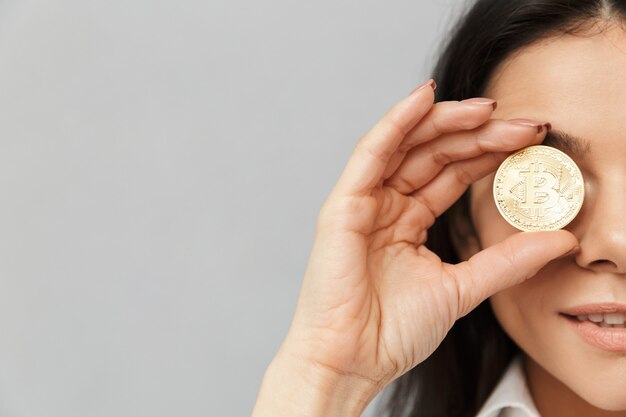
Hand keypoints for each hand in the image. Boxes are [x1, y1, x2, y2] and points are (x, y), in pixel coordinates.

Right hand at [277, 80, 577, 393]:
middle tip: (524, 124)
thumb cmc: (392, 332)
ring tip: (489, 107)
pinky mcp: (343, 204)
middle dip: (479, 134)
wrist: (351, 361)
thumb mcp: (462, 289)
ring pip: (406, 145)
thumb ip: (507, 261)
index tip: (532, 141)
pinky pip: (370, 153)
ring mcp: (364, 203)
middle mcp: (386, 207)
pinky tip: (425, 98)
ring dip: (445, 121)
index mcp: (408, 224)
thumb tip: (561, 241)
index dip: (490, 154)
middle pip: (434, 154)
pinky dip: (395, 123)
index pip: (452, 175)